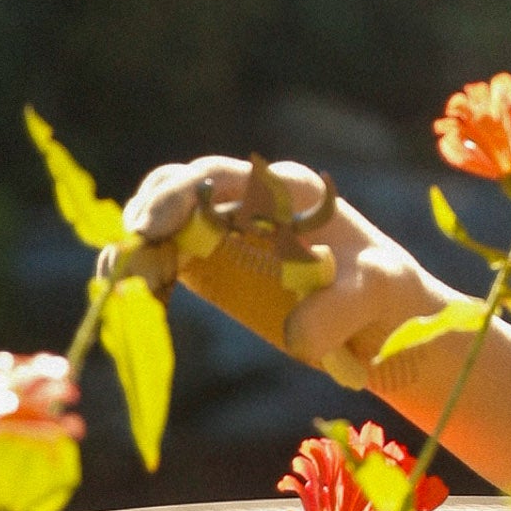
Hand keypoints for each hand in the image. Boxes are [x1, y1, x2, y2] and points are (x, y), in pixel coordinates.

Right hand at [101, 157, 454, 388]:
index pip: (219, 177)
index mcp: (288, 191)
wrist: (389, 323)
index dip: (177, 195)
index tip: (148, 227)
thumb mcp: (376, 294)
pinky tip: (132, 298)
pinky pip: (166, 258)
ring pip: (163, 222)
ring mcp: (228, 232)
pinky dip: (141, 272)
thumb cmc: (386, 295)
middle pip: (178, 189)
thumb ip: (340, 308)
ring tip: (121, 286)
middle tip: (126, 264)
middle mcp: (251, 202)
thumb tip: (296, 334)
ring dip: (135, 247)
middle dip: (145, 217)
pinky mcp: (215, 266)